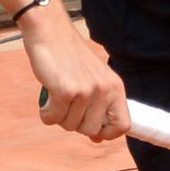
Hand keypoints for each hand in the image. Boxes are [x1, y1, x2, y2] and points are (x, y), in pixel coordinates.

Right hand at [22, 9, 130, 142]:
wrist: (50, 32)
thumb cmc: (69, 57)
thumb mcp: (93, 79)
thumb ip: (98, 107)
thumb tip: (98, 139)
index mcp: (115, 86)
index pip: (123, 125)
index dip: (107, 134)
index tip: (94, 132)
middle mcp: (104, 89)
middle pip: (90, 130)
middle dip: (74, 123)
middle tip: (66, 105)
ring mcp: (86, 91)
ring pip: (69, 126)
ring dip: (58, 116)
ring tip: (56, 96)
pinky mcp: (65, 91)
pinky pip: (53, 119)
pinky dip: (46, 113)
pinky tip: (46, 98)